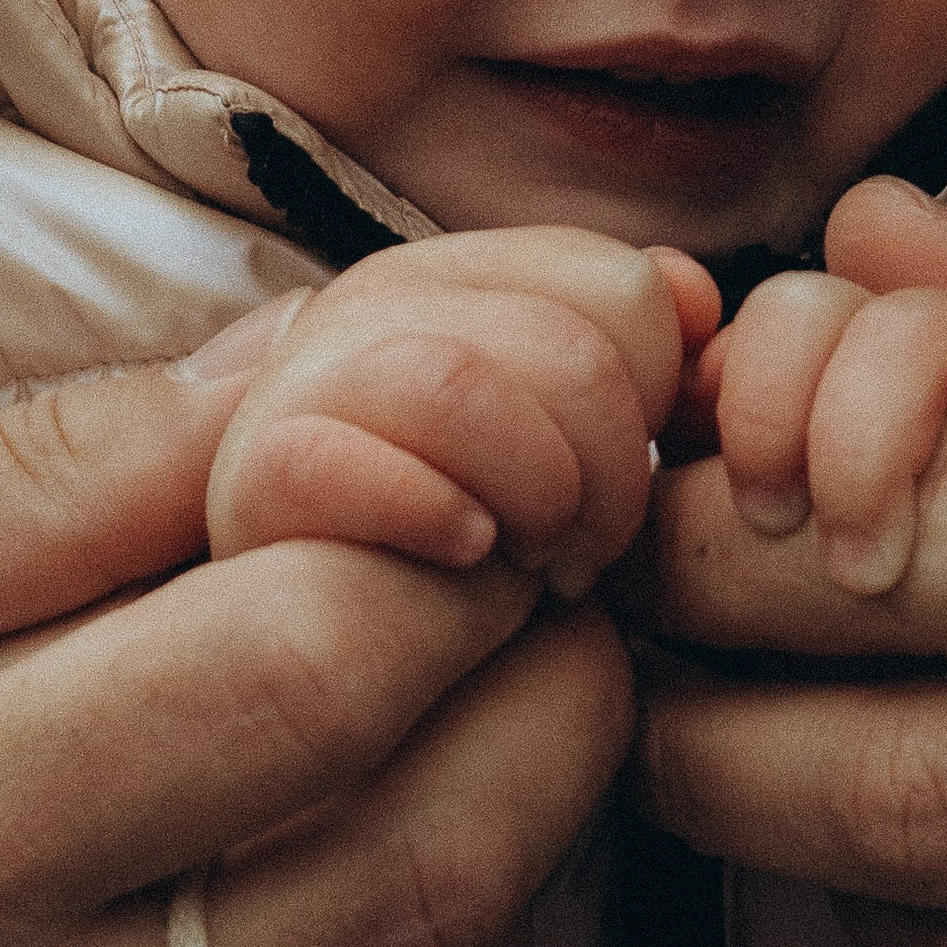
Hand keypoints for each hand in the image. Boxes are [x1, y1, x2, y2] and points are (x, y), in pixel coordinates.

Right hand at [0, 332, 628, 946]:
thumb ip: (65, 466)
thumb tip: (349, 370)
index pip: (307, 680)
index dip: (459, 550)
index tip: (494, 474)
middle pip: (436, 866)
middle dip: (552, 689)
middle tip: (547, 582)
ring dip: (530, 858)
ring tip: (476, 725)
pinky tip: (387, 905)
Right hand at [207, 229, 717, 598]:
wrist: (320, 667)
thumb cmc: (463, 561)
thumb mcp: (568, 448)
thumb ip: (633, 362)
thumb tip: (695, 295)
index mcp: (450, 279)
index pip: (616, 284)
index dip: (656, 392)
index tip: (621, 482)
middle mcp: (365, 306)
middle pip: (567, 340)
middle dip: (614, 469)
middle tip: (583, 555)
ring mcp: (297, 386)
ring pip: (463, 382)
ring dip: (537, 496)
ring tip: (533, 572)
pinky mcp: (252, 481)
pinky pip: (346, 460)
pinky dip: (428, 512)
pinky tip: (463, 557)